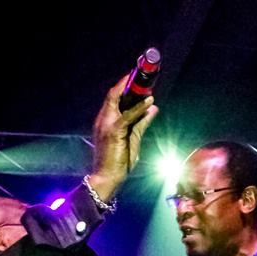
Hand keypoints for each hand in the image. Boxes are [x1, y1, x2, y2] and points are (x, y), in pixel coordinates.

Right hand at [87, 75, 158, 202]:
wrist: (107, 179)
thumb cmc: (118, 163)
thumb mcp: (133, 140)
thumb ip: (142, 123)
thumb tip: (153, 108)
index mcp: (105, 120)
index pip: (114, 98)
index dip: (124, 86)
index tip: (137, 78)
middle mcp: (103, 119)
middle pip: (114, 94)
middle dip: (128, 82)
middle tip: (142, 74)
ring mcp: (106, 125)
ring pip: (118, 100)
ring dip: (133, 90)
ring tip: (147, 83)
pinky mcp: (113, 132)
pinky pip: (127, 116)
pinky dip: (139, 107)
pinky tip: (149, 101)